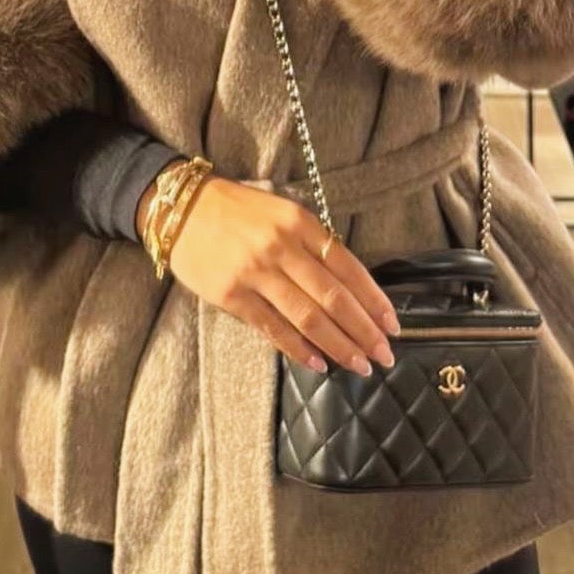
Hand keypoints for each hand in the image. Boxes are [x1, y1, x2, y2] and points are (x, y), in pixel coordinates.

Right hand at [141, 172, 398, 376]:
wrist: (181, 208)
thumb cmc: (237, 210)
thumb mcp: (281, 212)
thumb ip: (312, 243)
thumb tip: (348, 286)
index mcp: (299, 223)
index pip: (348, 267)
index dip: (374, 299)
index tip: (392, 325)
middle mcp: (281, 247)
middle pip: (334, 297)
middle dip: (364, 330)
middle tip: (384, 355)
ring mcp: (256, 272)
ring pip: (308, 317)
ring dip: (339, 345)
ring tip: (360, 365)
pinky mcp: (232, 295)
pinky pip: (273, 328)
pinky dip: (299, 348)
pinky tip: (319, 363)